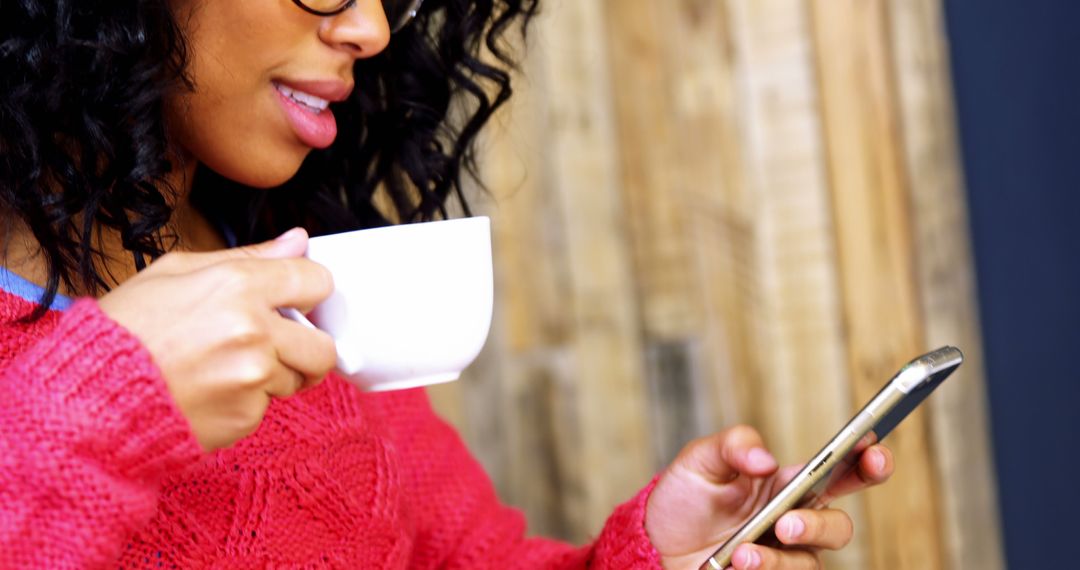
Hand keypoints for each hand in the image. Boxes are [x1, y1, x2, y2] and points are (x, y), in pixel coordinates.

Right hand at [97, 228, 336, 450]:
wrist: (90, 399)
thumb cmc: (125, 330)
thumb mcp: (175, 272)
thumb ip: (247, 257)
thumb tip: (298, 241)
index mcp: (238, 286)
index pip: (317, 281)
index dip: (308, 291)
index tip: (295, 300)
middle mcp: (253, 332)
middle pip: (324, 345)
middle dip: (306, 345)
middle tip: (273, 344)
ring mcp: (252, 379)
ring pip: (298, 378)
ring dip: (274, 374)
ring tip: (225, 367)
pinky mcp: (245, 417)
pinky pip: (268, 407)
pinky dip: (247, 402)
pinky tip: (210, 391)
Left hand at [645, 425, 893, 568]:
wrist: (655, 543)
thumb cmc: (686, 498)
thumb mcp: (700, 460)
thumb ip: (734, 446)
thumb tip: (766, 461)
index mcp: (790, 483)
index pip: (844, 471)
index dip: (869, 461)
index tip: (874, 453)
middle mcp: (797, 522)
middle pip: (840, 527)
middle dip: (821, 525)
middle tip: (787, 523)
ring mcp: (785, 557)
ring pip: (810, 563)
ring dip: (777, 558)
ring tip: (741, 552)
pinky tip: (735, 564)